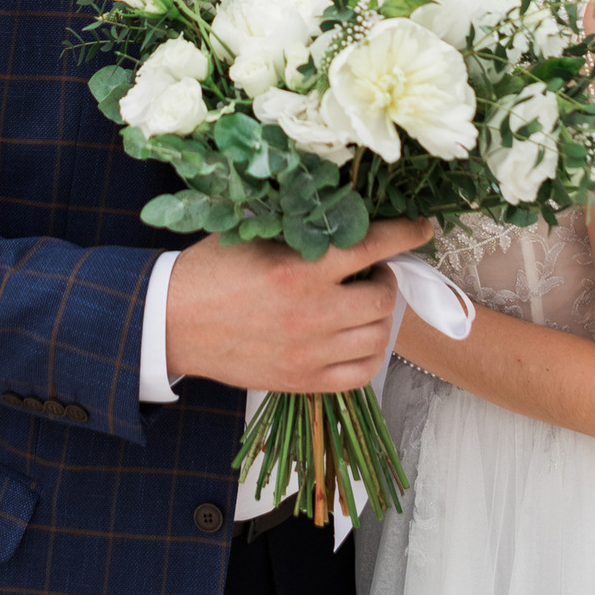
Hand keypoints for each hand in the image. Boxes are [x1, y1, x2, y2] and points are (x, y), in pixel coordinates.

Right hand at [164, 218, 432, 393]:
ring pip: (378, 337)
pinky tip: (358, 338)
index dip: (405, 234)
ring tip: (363, 303)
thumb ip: (301, 228)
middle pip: (383, 298)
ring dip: (381, 316)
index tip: (422, 228)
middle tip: (372, 271)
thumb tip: (348, 214)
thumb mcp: (254, 235)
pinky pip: (361, 375)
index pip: (371, 247)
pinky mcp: (301, 381)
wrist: (171, 322)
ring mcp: (308, 353)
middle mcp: (311, 314)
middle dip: (386, 279)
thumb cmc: (210, 271)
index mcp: (298, 270)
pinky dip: (370, 355)